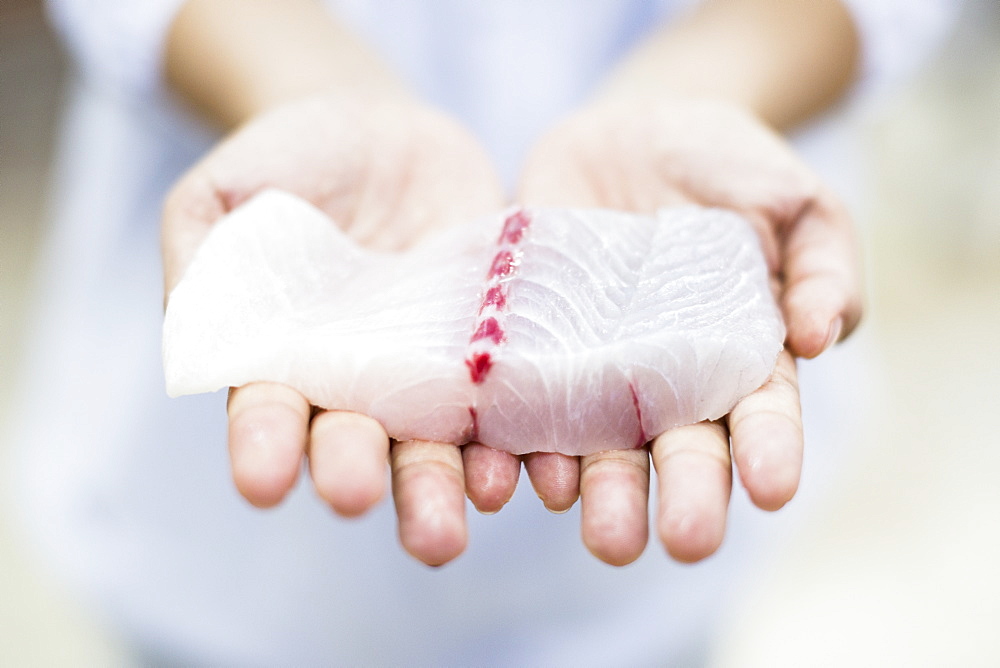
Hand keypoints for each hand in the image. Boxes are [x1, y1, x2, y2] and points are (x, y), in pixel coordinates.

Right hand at [163, 94, 512, 564]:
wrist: (379, 129)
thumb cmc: (285, 160)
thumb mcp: (221, 193)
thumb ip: (203, 258)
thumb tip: (193, 337)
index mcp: (281, 358)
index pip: (268, 411)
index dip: (263, 445)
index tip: (261, 482)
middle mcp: (357, 380)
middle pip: (358, 443)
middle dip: (356, 474)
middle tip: (357, 502)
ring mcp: (429, 366)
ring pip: (436, 441)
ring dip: (440, 486)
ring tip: (447, 529)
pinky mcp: (492, 342)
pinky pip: (507, 395)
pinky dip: (518, 437)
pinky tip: (524, 469)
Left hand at [516, 98, 862, 564]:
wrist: (632, 131)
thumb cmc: (728, 164)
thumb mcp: (794, 196)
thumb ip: (821, 261)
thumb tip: (818, 336)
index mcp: (740, 353)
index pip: (760, 412)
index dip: (770, 448)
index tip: (773, 488)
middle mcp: (667, 377)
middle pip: (678, 446)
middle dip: (685, 494)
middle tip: (687, 542)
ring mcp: (597, 365)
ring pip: (599, 443)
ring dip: (602, 492)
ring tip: (608, 537)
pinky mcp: (534, 344)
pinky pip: (524, 399)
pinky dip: (519, 441)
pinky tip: (518, 475)